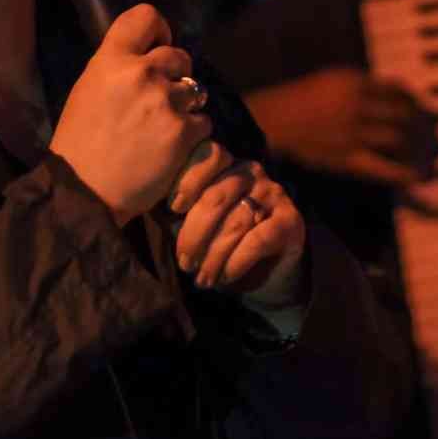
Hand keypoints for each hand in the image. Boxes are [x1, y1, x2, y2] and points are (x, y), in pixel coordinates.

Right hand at [51, 4, 211, 223]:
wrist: (83, 192)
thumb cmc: (80, 143)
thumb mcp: (88, 89)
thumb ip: (118, 67)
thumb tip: (149, 56)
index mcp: (111, 60)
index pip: (146, 16)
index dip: (159, 29)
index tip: (158, 46)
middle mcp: (141, 73)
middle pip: (180, 56)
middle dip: (176, 76)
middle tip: (160, 101)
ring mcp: (165, 102)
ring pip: (195, 90)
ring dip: (185, 107)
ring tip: (162, 130)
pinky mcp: (183, 131)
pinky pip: (203, 122)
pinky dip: (192, 135)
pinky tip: (170, 149)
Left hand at [170, 142, 306, 307]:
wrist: (267, 270)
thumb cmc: (223, 241)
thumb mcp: (198, 222)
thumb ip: (180, 209)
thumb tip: (147, 204)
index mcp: (227, 165)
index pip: (208, 160)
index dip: (188, 181)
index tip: (172, 208)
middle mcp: (252, 172)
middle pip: (217, 196)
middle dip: (195, 233)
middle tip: (184, 263)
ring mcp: (273, 194)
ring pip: (235, 222)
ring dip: (213, 256)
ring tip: (201, 278)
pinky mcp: (290, 220)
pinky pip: (258, 240)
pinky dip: (236, 261)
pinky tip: (225, 276)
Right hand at [245, 67, 436, 187]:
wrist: (276, 120)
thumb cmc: (306, 98)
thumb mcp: (335, 79)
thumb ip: (365, 83)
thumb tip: (398, 92)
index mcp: (356, 83)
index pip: (398, 91)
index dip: (413, 101)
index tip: (419, 108)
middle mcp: (358, 107)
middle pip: (403, 115)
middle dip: (419, 124)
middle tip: (427, 131)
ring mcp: (353, 133)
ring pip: (398, 138)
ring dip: (416, 145)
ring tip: (424, 150)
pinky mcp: (348, 158)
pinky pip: (383, 167)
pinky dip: (404, 173)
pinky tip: (418, 177)